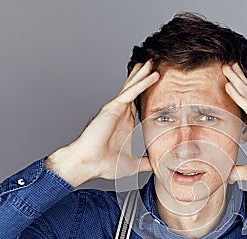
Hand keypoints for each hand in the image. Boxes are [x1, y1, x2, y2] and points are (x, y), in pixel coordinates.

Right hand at [45, 60, 159, 186]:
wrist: (89, 164)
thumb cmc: (104, 164)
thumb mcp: (133, 164)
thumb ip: (146, 163)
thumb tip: (157, 167)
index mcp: (125, 123)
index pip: (139, 104)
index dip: (147, 94)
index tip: (157, 86)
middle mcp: (121, 114)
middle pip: (135, 91)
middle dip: (144, 77)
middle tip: (153, 65)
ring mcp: (116, 109)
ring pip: (132, 87)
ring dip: (143, 74)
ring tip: (151, 62)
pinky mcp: (113, 108)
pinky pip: (131, 92)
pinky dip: (142, 83)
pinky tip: (152, 75)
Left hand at [222, 63, 246, 201]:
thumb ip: (237, 172)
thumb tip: (225, 175)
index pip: (244, 107)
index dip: (237, 93)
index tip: (227, 81)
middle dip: (236, 80)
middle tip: (227, 65)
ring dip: (237, 81)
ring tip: (227, 67)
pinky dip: (239, 97)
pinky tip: (230, 86)